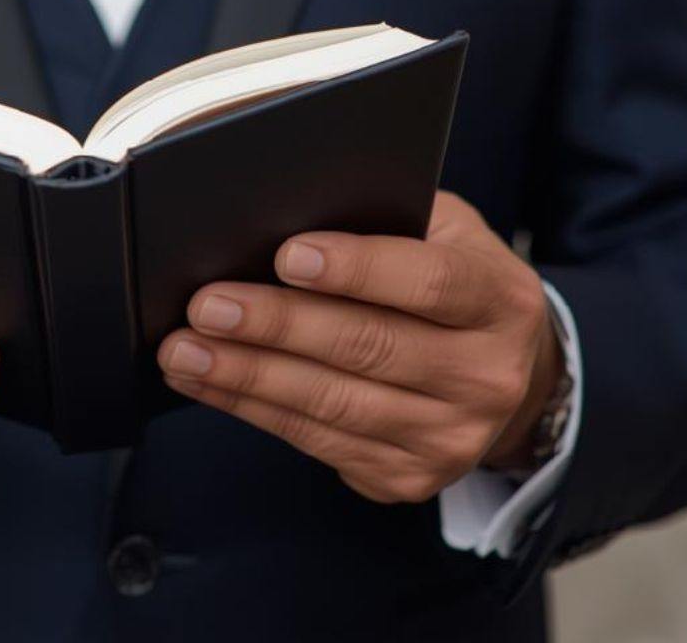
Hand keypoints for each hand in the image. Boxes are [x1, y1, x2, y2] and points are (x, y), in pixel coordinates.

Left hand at [157, 191, 561, 502]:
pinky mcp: (407, 478)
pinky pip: (316, 442)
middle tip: (206, 305)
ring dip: (247, 377)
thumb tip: (280, 208)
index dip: (358, 269)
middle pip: (370, 348)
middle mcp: (487, 377)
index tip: (287, 255)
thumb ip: (383, 217)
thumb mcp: (443, 232)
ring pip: (334, 405)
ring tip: (184, 350)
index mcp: (501, 300)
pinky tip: (208, 383)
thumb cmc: (449, 279)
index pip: (431, 283)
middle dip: (277, 325)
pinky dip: (252, 410)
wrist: (502, 373)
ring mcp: (450, 438)